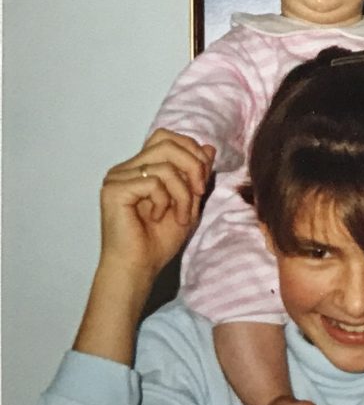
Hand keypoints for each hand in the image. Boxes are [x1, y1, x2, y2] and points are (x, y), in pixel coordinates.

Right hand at [99, 129, 212, 280]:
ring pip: (164, 165)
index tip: (202, 179)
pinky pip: (153, 182)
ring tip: (181, 215)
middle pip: (167, 143)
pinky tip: (158, 217)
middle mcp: (125, 168)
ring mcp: (117, 178)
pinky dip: (166, 200)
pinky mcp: (114, 190)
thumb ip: (196, 174)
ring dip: (182, 192)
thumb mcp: (189, 201)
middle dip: (193, 166)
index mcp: (139, 168)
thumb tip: (209, 147)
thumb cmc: (159, 239)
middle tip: (199, 193)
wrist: (139, 267)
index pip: (166, 137)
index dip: (190, 150)